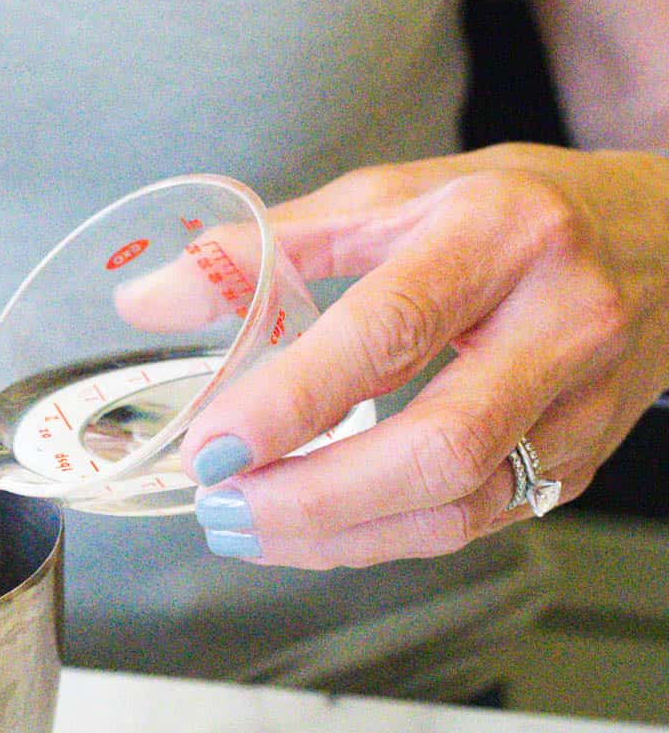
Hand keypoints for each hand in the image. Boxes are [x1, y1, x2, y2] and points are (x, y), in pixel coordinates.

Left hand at [178, 144, 668, 566]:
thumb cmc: (520, 212)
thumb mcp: (400, 194)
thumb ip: (272, 247)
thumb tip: (149, 302)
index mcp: (500, 235)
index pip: (392, 329)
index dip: (296, 399)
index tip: (213, 442)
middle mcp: (558, 322)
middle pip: (438, 446)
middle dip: (314, 497)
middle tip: (221, 504)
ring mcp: (582, 404)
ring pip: (461, 506)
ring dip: (340, 535)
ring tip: (245, 525)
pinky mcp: (583, 463)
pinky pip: (476, 522)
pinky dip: (382, 538)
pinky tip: (314, 530)